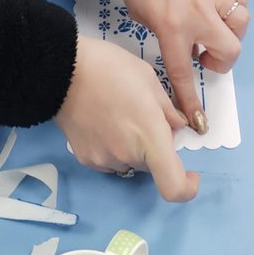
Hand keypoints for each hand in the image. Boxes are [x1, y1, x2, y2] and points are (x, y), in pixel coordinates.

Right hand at [54, 35, 197, 201]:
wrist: (63, 69)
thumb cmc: (111, 67)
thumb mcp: (149, 79)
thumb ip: (167, 110)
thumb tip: (176, 128)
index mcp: (149, 137)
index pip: (173, 186)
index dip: (187, 187)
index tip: (191, 173)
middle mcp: (128, 156)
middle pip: (152, 165)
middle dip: (155, 147)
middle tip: (144, 115)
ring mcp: (104, 161)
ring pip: (131, 162)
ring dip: (134, 147)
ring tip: (119, 113)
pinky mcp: (85, 159)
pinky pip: (110, 160)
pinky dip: (114, 147)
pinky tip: (103, 120)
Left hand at [118, 0, 248, 133]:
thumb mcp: (142, 18)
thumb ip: (165, 35)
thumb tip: (186, 45)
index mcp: (172, 29)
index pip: (184, 73)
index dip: (191, 100)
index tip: (199, 121)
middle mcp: (198, 16)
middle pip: (229, 51)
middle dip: (221, 61)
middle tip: (206, 55)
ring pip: (241, 24)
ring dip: (231, 34)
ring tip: (216, 31)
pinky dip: (235, 9)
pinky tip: (222, 9)